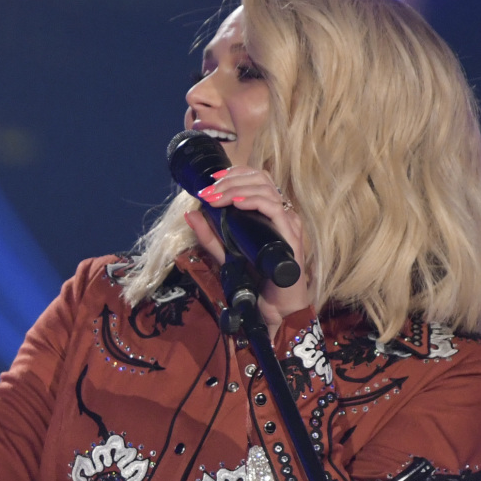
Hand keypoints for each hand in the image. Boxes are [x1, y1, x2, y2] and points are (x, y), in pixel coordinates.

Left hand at [187, 164, 313, 331]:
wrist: (274, 307)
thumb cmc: (256, 280)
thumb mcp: (226, 254)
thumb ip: (210, 236)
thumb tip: (190, 213)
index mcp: (270, 213)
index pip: (257, 179)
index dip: (235, 173)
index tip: (212, 180)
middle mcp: (281, 213)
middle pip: (261, 178)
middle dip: (230, 180)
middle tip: (208, 191)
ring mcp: (288, 223)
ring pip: (266, 189)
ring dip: (236, 189)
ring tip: (216, 197)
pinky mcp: (291, 235)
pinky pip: (274, 208)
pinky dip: (253, 201)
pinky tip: (236, 204)